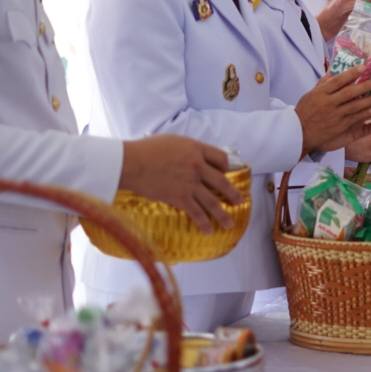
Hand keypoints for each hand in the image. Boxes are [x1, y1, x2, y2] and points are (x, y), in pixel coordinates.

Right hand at [119, 134, 240, 232]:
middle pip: (222, 182)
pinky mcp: (180, 197)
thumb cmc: (147, 150)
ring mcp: (190, 182)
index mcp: (196, 149)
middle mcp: (197, 166)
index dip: (226, 167)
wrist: (131, 162)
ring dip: (223, 214)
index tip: (227, 173)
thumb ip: (188, 149)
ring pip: (212, 201)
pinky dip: (204, 223)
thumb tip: (195, 156)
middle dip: (233, 194)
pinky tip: (209, 230)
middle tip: (239, 202)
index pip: (221, 158)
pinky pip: (196, 213)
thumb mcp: (173, 141)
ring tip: (229, 224)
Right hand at [296, 67, 370, 153]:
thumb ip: (323, 83)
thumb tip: (334, 70)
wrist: (299, 132)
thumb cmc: (305, 111)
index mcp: (320, 93)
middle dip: (365, 86)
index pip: (338, 80)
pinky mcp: (339, 126)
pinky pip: (354, 118)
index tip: (363, 67)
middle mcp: (328, 103)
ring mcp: (334, 115)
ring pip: (354, 106)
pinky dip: (364, 114)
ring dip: (369, 101)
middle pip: (349, 92)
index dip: (351, 73)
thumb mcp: (311, 94)